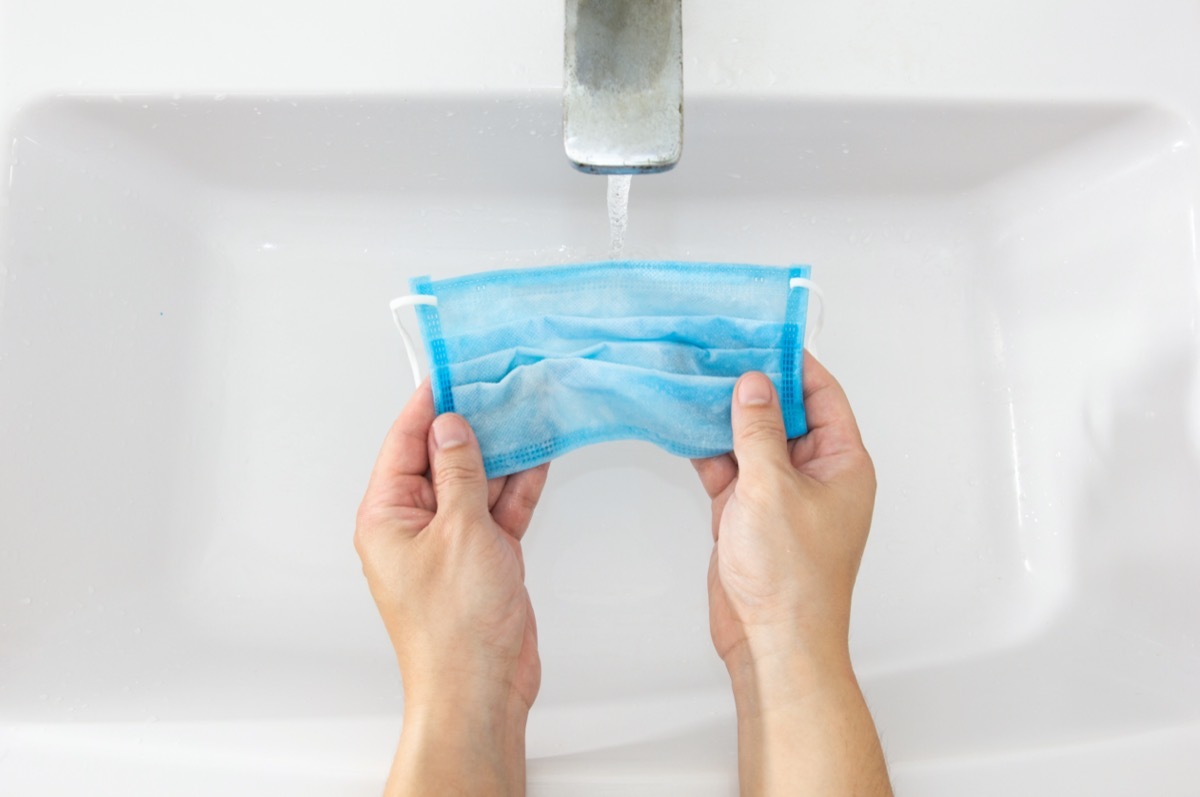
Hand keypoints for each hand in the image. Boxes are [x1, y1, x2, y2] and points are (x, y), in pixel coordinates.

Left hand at [355, 381, 548, 796]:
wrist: (482, 688)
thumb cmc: (455, 626)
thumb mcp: (459, 531)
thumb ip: (460, 472)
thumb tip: (452, 426)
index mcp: (386, 515)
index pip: (406, 442)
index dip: (430, 403)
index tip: (454, 369)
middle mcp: (415, 524)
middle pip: (443, 456)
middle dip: (473, 423)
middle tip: (501, 381)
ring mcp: (452, 540)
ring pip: (477, 479)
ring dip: (503, 450)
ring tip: (527, 406)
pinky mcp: (485, 556)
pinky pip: (500, 507)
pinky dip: (520, 484)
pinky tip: (540, 453)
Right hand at [693, 354, 890, 795]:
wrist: (772, 641)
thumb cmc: (792, 578)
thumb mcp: (773, 488)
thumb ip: (757, 431)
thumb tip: (753, 384)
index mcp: (843, 463)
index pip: (822, 396)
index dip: (793, 363)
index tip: (762, 334)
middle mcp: (815, 474)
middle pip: (783, 413)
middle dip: (751, 385)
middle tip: (717, 351)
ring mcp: (780, 493)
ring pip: (751, 438)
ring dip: (724, 415)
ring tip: (694, 378)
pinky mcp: (748, 512)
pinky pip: (729, 467)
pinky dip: (708, 448)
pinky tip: (684, 424)